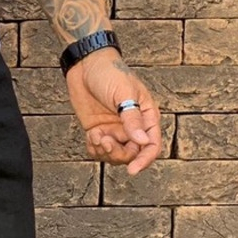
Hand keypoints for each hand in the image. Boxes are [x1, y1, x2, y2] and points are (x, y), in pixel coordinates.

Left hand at [65, 48, 160, 175]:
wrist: (85, 66)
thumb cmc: (109, 73)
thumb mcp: (123, 94)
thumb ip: (132, 119)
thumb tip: (142, 142)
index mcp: (147, 116)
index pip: (152, 145)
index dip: (144, 160)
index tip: (132, 171)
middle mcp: (133, 127)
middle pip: (131, 155)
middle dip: (117, 153)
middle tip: (104, 141)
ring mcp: (115, 131)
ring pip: (114, 156)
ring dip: (104, 151)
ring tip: (96, 135)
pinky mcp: (99, 133)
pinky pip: (99, 152)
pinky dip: (94, 149)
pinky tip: (90, 135)